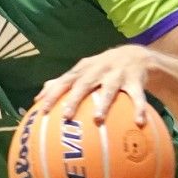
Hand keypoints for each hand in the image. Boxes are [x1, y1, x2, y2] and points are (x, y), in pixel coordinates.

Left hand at [34, 46, 154, 126]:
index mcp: (83, 70)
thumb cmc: (102, 68)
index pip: (64, 81)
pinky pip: (137, 96)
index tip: (42, 111)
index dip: (52, 95)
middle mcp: (98, 70)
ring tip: (98, 120)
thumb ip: (62, 83)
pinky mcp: (135, 80)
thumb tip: (38, 98)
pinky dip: (139, 108)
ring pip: (109, 90)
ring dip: (104, 104)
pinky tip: (139, 123)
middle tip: (66, 116)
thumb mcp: (82, 71)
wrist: (136, 55)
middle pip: (84, 84)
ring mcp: (117, 74)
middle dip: (74, 99)